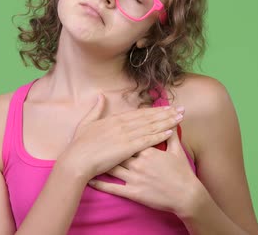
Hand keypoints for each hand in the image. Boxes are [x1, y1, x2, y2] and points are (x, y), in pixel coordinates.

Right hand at [58, 94, 183, 182]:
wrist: (76, 161)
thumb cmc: (79, 145)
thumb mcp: (87, 123)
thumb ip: (96, 109)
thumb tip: (101, 96)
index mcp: (114, 119)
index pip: (139, 113)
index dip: (155, 109)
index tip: (167, 106)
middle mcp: (122, 124)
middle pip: (149, 117)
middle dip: (166, 113)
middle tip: (181, 109)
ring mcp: (126, 135)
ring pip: (151, 126)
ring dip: (167, 122)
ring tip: (180, 118)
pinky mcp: (127, 147)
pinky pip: (147, 140)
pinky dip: (160, 135)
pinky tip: (170, 132)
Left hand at [87, 126, 199, 214]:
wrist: (186, 196)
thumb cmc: (182, 173)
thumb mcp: (177, 151)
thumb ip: (172, 136)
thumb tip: (173, 122)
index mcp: (148, 151)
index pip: (131, 138)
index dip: (120, 132)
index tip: (110, 127)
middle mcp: (139, 163)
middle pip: (118, 150)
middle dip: (106, 145)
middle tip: (93, 138)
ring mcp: (135, 178)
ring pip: (113, 167)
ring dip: (100, 162)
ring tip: (87, 157)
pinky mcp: (133, 192)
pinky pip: (113, 188)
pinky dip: (101, 184)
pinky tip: (90, 180)